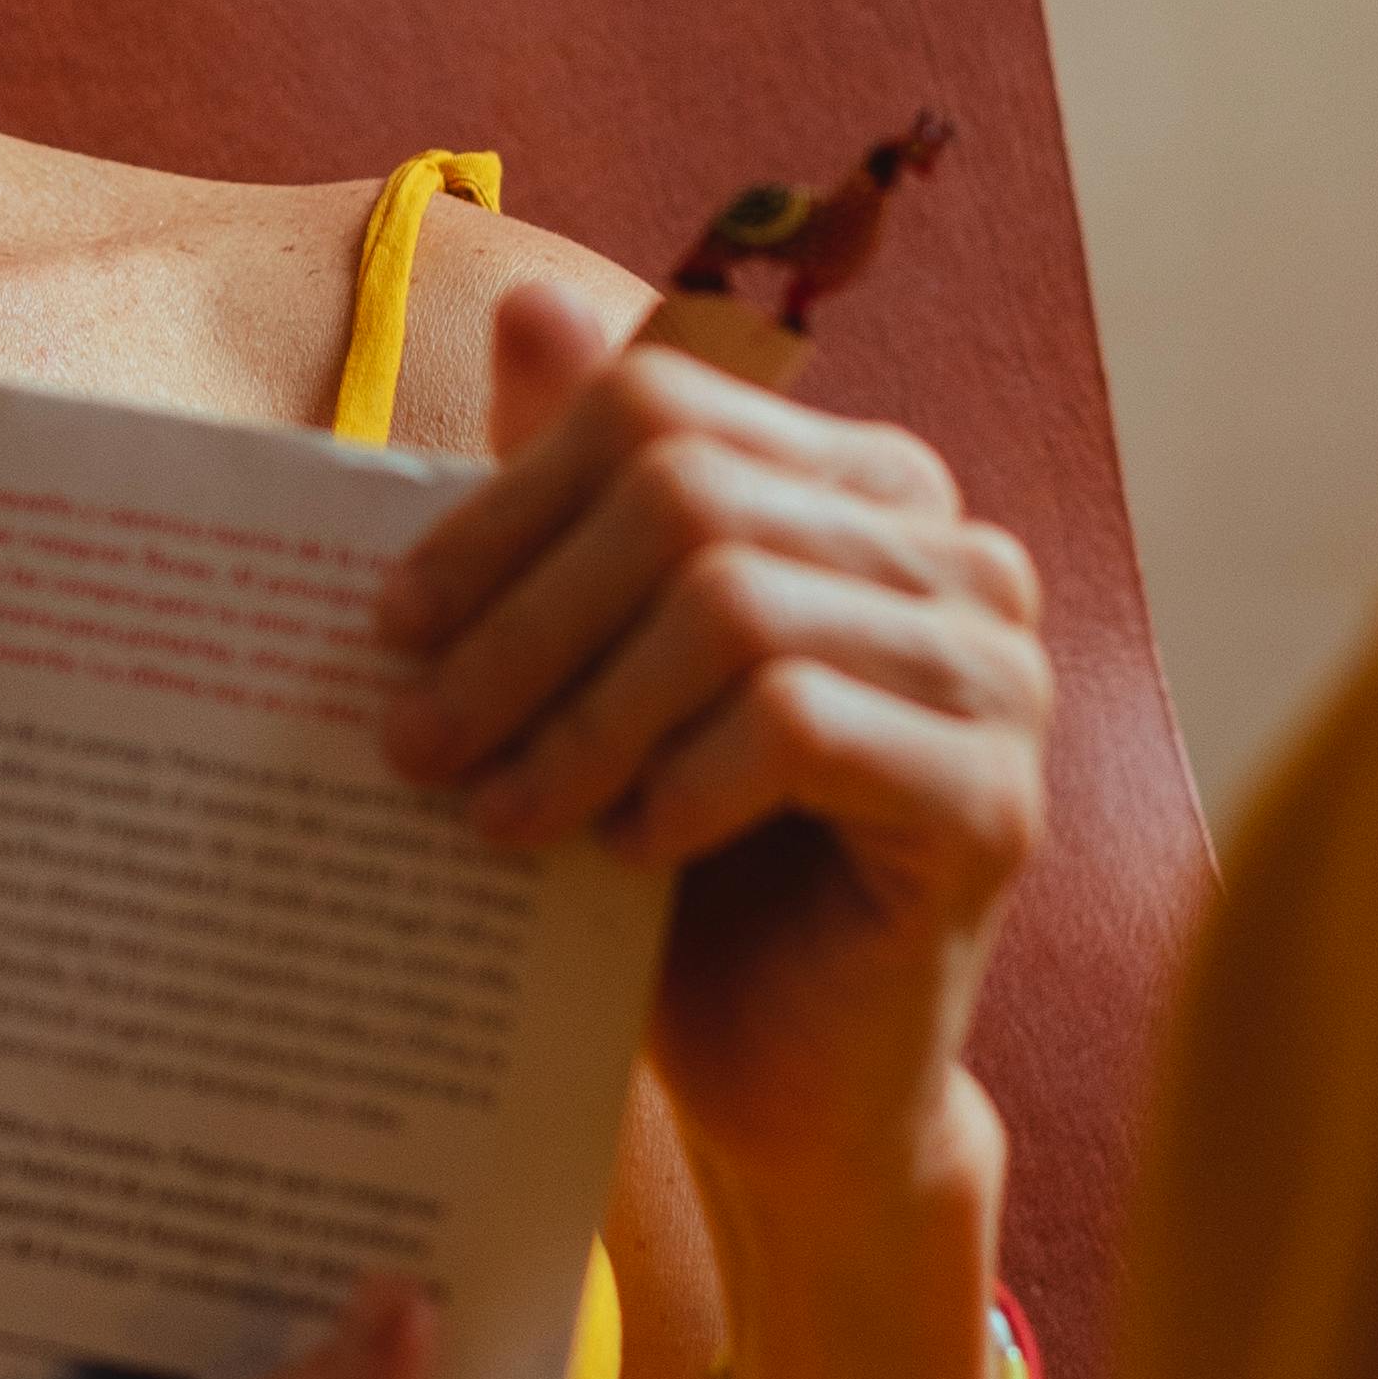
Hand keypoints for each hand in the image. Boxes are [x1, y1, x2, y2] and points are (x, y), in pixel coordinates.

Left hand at [370, 281, 1049, 1207]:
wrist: (784, 1075)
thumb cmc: (678, 862)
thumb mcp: (596, 671)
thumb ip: (570, 502)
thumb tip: (527, 303)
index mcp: (861, 490)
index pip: (660, 412)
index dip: (506, 504)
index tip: (384, 623)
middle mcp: (953, 556)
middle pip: (687, 501)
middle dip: (520, 623)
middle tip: (408, 741)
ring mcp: (993, 675)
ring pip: (735, 608)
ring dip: (578, 716)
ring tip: (489, 814)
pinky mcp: (993, 802)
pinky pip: (798, 727)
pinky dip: (681, 783)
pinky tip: (624, 853)